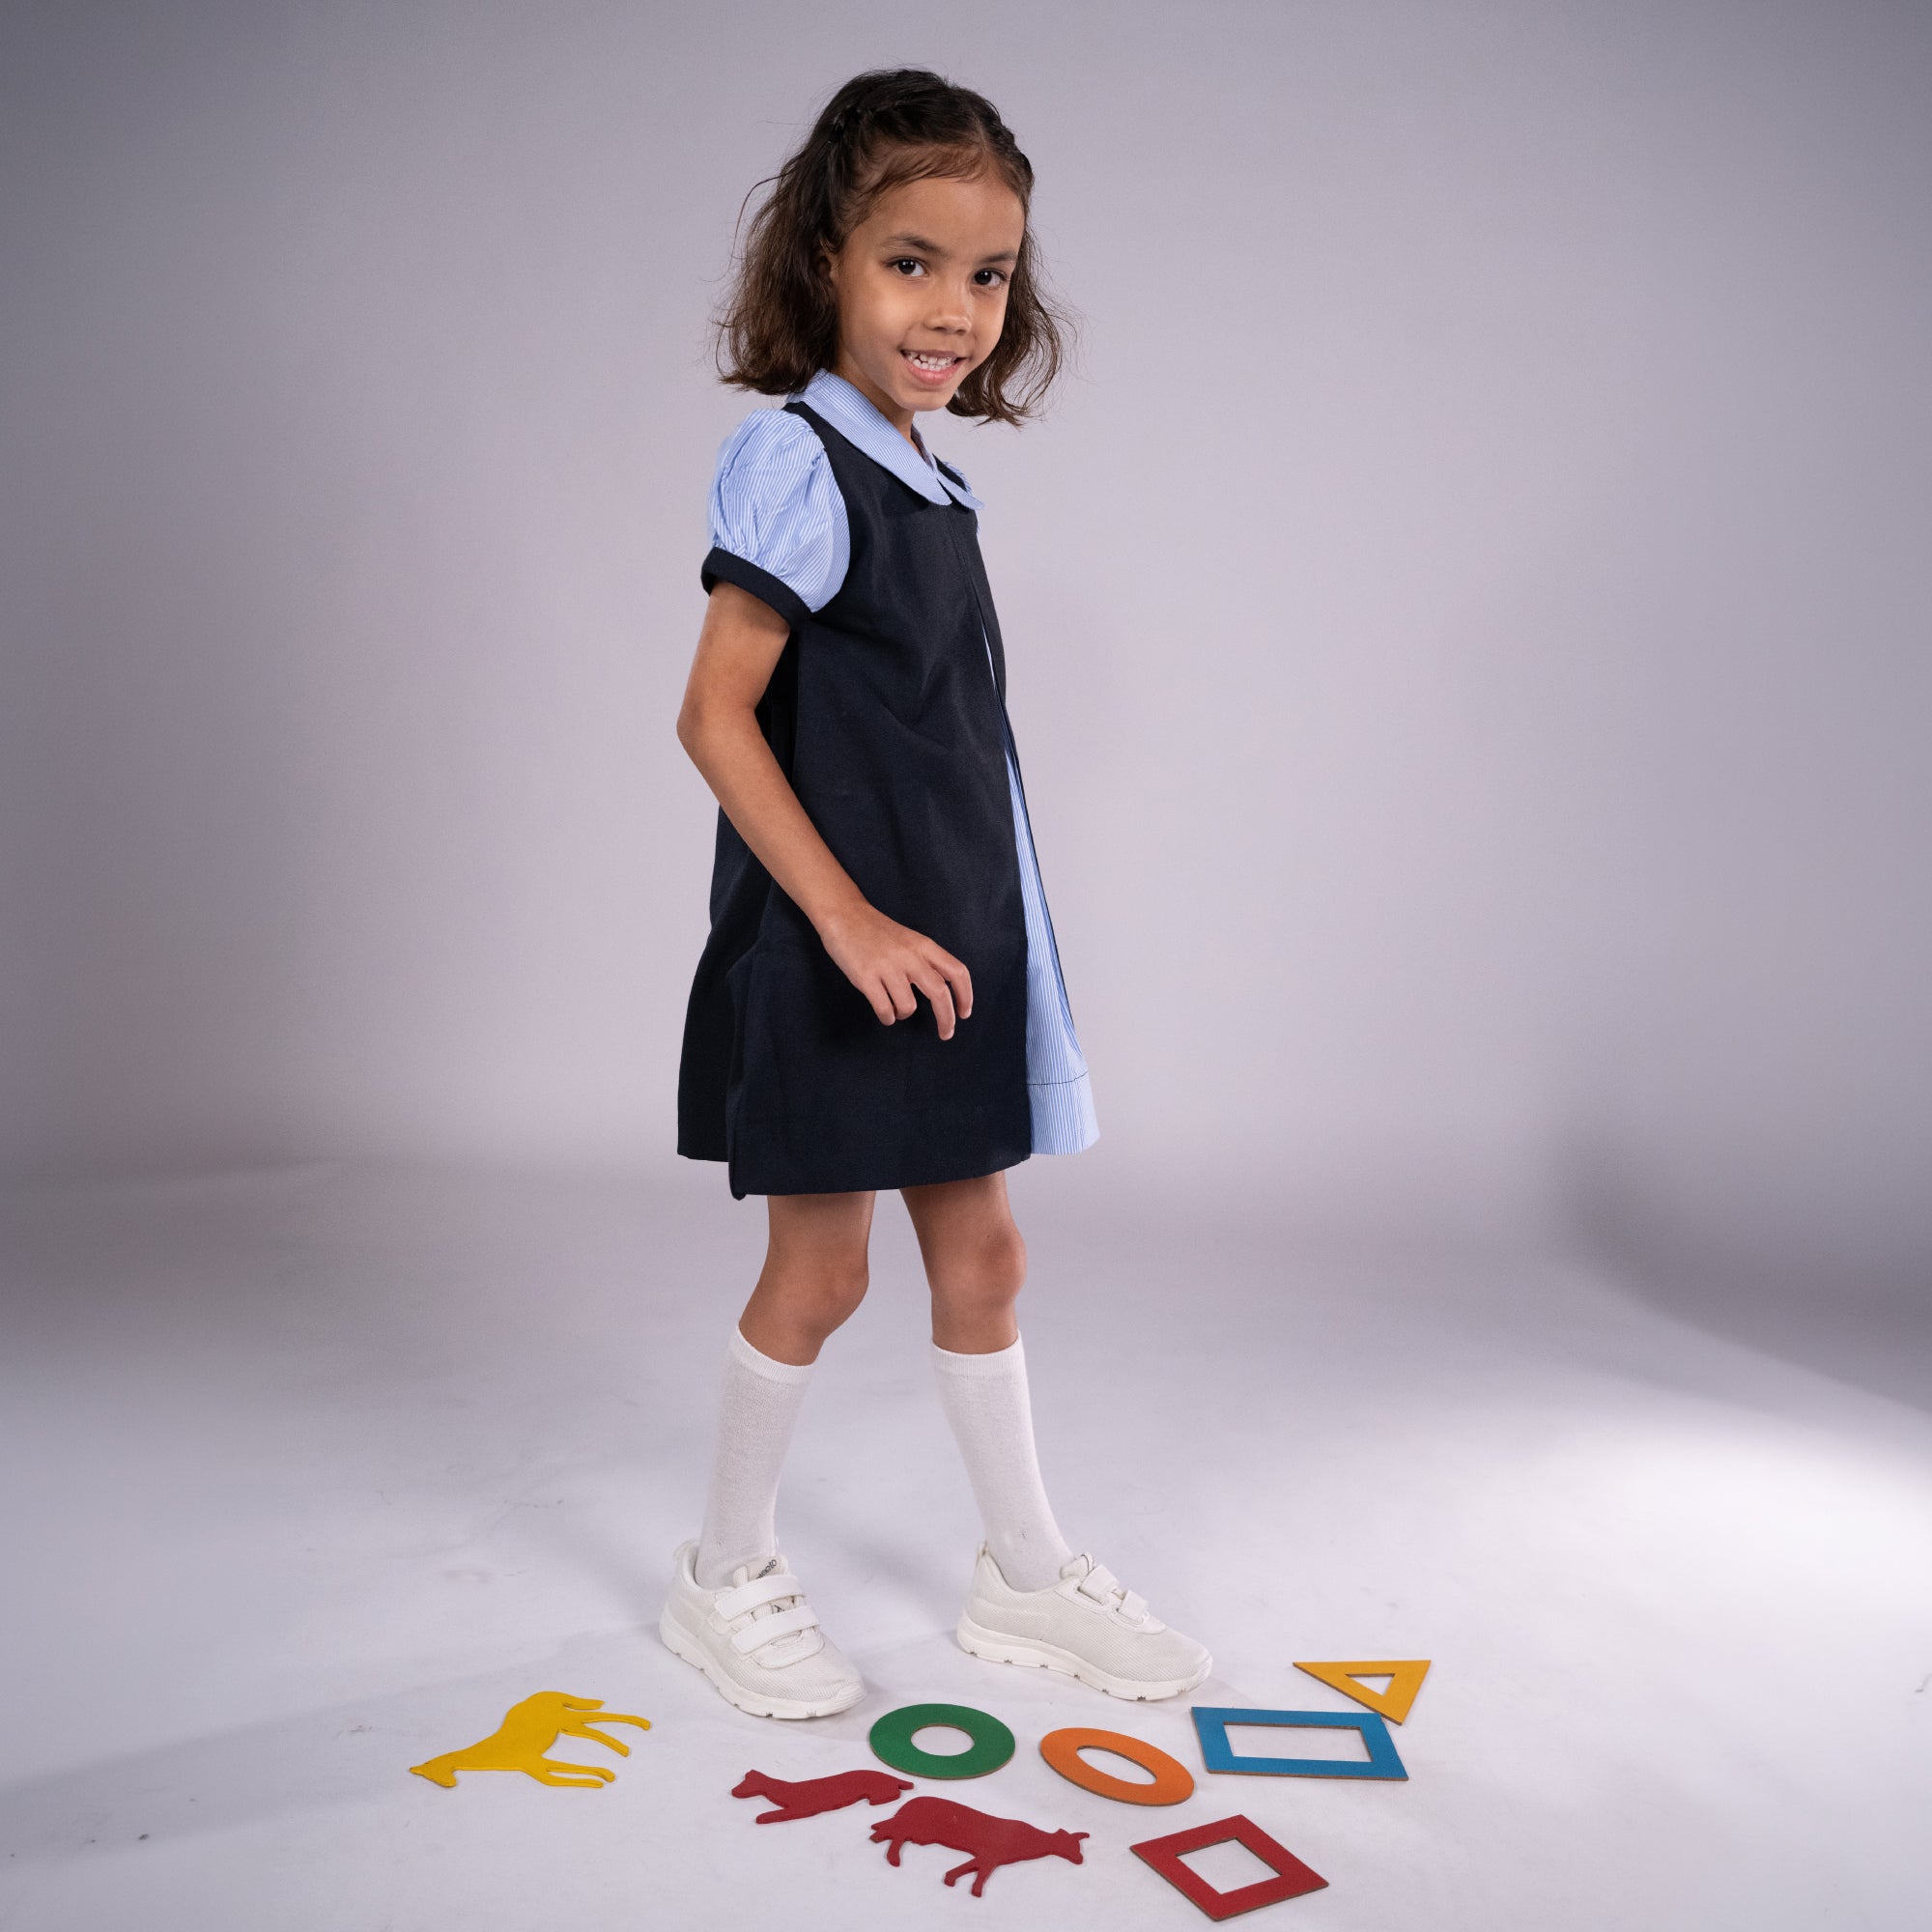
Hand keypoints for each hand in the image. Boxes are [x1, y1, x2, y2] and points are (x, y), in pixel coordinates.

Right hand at [819, 902, 973, 1038]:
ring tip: (896, 1009)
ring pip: (908, 1006)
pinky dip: (888, 1017)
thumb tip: (943, 992)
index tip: (964, 1013)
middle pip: (939, 993)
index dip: (965, 996)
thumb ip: (926, 962)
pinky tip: (885, 1014)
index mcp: (924, 946)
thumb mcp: (910, 940)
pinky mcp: (865, 977)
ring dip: (904, 1014)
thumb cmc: (877, 932)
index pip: (957, 972)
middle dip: (946, 1019)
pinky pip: (884, 1010)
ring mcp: (887, 966)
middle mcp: (909, 956)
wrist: (844, 915)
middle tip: (946, 1033)